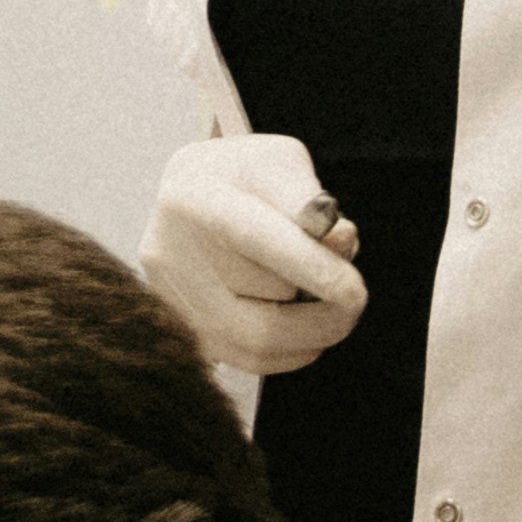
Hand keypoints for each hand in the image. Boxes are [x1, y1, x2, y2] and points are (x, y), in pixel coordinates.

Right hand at [140, 134, 366, 376]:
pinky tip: (308, 329)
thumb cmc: (245, 176)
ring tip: (330, 303)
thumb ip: (309, 199)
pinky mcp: (181, 329)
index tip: (354, 290)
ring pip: (257, 338)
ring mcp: (168, 296)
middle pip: (261, 294)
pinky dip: (292, 351)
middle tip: (351, 288)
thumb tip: (337, 242)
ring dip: (312, 329)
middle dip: (323, 299)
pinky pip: (248, 360)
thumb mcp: (280, 161)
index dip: (310, 268)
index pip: (254, 238)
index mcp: (191, 195)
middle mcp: (167, 249)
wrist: (193, 198)